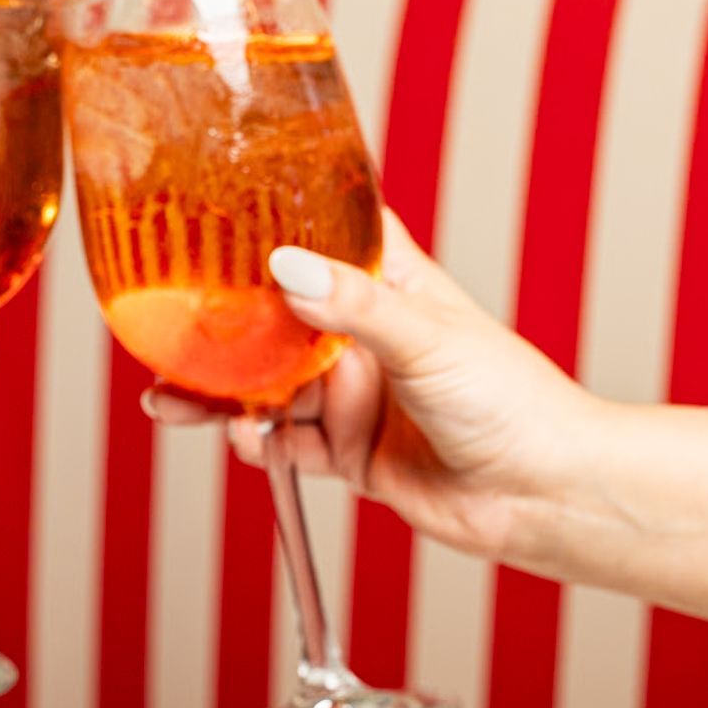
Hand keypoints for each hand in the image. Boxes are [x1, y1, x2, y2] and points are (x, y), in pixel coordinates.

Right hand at [150, 211, 599, 569]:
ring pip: (267, 388)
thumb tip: (283, 268)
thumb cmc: (514, 401)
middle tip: (162, 326)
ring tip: (170, 396)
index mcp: (392, 287)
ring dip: (220, 394)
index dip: (273, 222)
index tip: (210, 211)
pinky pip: (286, 446)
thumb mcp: (427, 339)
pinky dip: (258, 445)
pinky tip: (244, 441)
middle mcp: (365, 338)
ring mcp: (354, 397)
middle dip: (219, 326)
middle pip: (273, 320)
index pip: (325, 234)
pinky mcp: (350, 454)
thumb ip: (352, 306)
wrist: (544, 495)